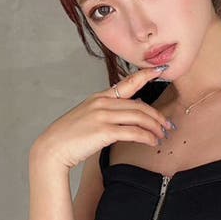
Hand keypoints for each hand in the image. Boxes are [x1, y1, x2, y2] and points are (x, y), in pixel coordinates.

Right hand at [32, 64, 176, 169]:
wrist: (52, 148)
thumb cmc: (69, 137)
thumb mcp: (86, 117)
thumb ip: (104, 114)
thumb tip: (121, 120)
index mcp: (99, 97)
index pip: (127, 83)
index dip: (145, 75)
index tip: (160, 71)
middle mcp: (102, 103)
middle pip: (139, 105)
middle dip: (156, 116)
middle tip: (167, 126)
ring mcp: (103, 116)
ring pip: (139, 117)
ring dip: (154, 127)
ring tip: (161, 136)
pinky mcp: (104, 131)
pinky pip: (133, 132)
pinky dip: (146, 137)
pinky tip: (152, 142)